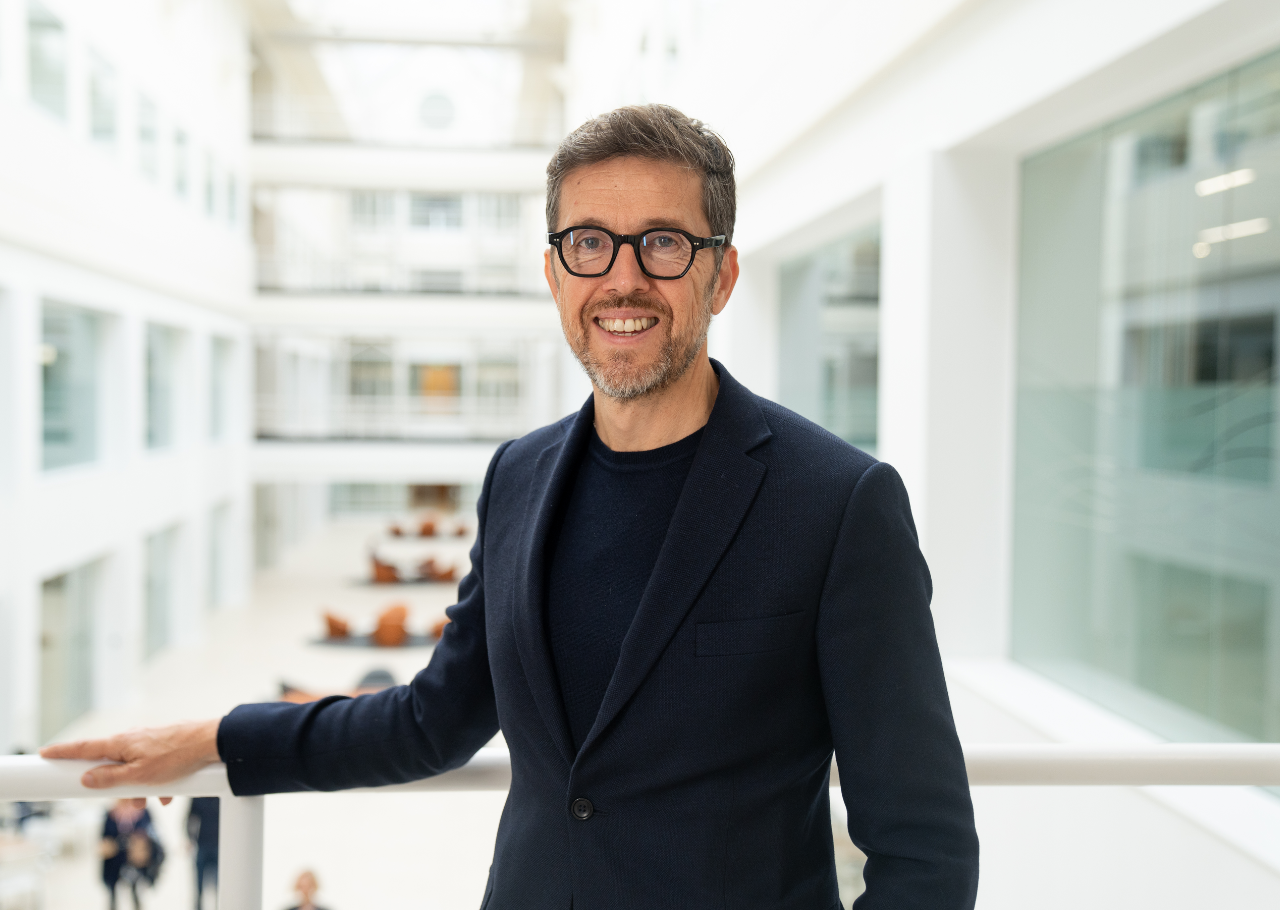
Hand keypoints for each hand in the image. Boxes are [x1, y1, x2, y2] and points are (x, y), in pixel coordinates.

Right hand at [40, 719, 221, 804]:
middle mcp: (131, 738)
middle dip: (115, 787)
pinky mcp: (162, 746)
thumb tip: (86, 779)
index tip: (44, 753)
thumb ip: (110, 779)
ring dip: (138, 788)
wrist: (211, 743)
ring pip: (131, 769)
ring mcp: (147, 741)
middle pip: (109, 765)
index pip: (84, 747)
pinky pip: (149, 768)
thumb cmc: (175, 757)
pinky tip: (168, 795)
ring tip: (153, 801)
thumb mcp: (139, 776)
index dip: (63, 752)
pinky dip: (154, 782)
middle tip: (129, 804)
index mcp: (120, 743)